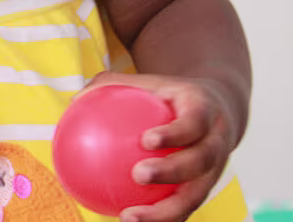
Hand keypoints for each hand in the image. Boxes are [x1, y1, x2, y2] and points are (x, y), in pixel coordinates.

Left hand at [78, 72, 240, 221]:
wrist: (217, 111)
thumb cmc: (172, 97)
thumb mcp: (152, 84)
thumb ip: (116, 86)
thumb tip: (76, 99)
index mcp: (205, 112)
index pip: (194, 123)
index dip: (175, 133)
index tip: (146, 140)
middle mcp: (216, 143)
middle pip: (200, 161)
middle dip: (172, 171)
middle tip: (138, 175)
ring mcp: (214, 171)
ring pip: (195, 195)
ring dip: (165, 211)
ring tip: (128, 217)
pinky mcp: (204, 190)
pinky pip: (184, 209)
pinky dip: (160, 219)